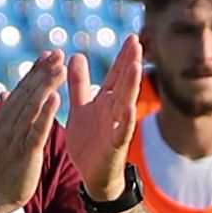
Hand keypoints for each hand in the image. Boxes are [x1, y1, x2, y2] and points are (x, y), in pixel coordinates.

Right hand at [0, 49, 77, 212]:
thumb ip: (5, 111)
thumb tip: (4, 91)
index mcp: (4, 117)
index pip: (22, 88)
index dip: (36, 70)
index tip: (49, 53)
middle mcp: (8, 123)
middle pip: (28, 92)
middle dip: (43, 71)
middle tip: (58, 53)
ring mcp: (15, 137)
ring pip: (33, 106)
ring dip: (47, 85)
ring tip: (61, 68)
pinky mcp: (25, 152)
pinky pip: (36, 129)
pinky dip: (46, 113)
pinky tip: (56, 98)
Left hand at [56, 47, 140, 206]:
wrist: (91, 175)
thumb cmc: (89, 141)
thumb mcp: (81, 108)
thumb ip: (80, 84)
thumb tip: (75, 56)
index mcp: (106, 101)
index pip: (117, 75)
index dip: (124, 57)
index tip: (132, 37)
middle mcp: (114, 111)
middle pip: (124, 84)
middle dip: (130, 63)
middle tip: (136, 42)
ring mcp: (117, 128)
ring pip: (125, 103)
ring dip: (131, 86)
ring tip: (135, 67)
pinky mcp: (115, 146)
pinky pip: (122, 132)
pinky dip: (125, 121)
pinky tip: (127, 108)